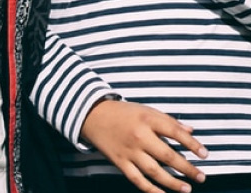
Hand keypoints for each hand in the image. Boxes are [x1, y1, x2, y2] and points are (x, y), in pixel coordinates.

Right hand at [80, 98, 206, 192]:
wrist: (91, 114)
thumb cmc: (123, 112)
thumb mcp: (145, 110)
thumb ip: (168, 121)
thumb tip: (191, 131)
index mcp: (146, 119)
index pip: (174, 132)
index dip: (192, 144)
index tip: (205, 154)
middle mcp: (139, 135)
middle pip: (167, 155)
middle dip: (187, 168)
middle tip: (201, 177)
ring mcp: (129, 150)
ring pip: (155, 171)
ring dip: (173, 182)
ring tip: (187, 189)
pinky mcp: (120, 161)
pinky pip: (138, 180)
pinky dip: (151, 190)